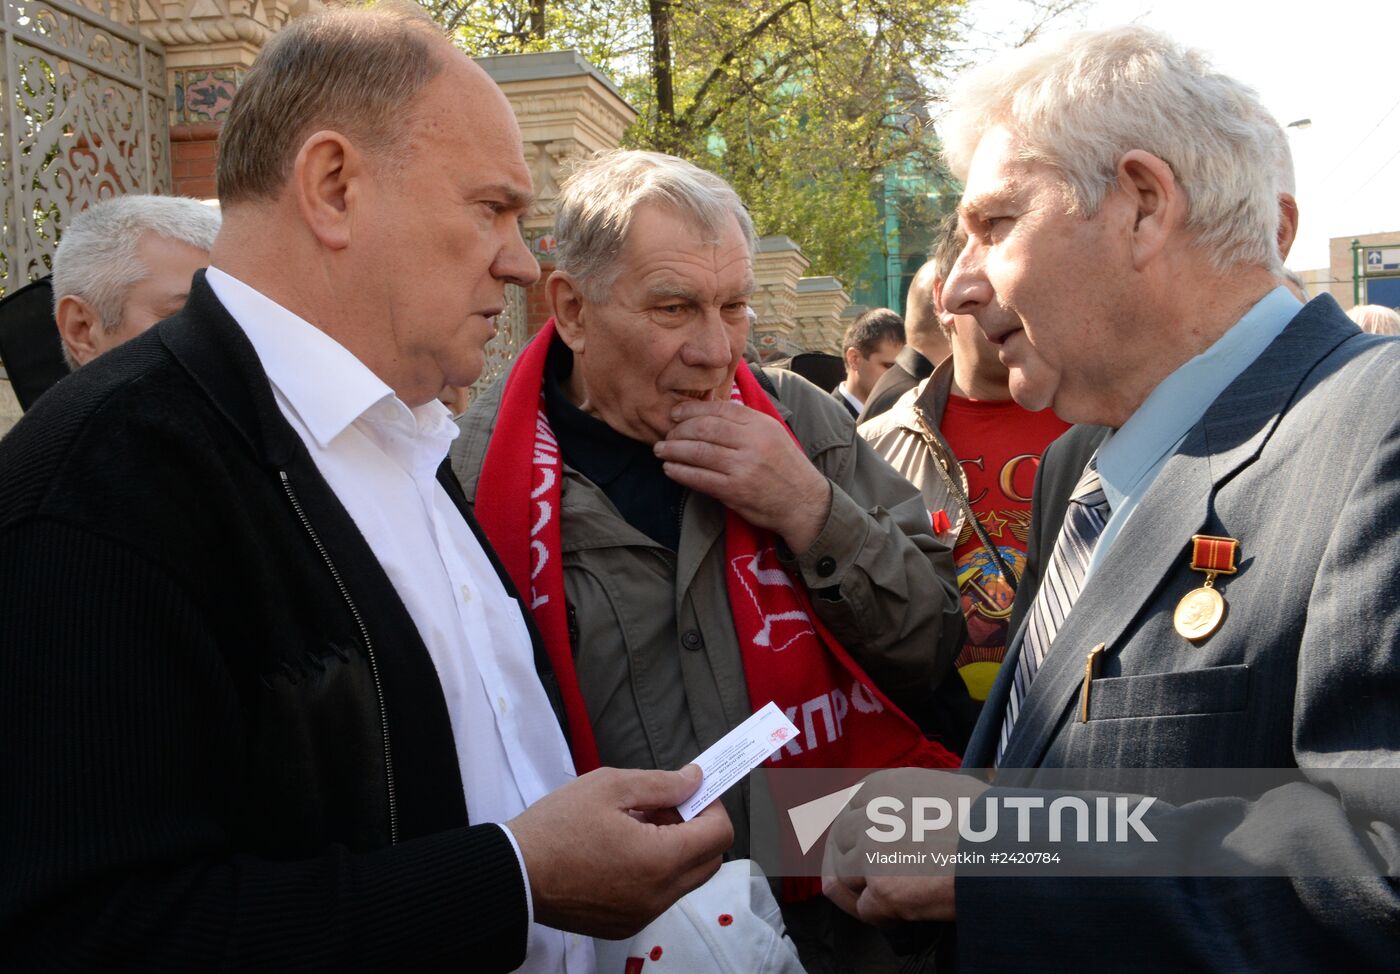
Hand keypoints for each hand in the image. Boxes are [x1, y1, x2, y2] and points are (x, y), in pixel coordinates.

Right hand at [508, 765, 731, 938]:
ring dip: (676, 849)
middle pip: (709, 861)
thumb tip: (694, 781)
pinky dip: (655, 871)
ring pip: (685, 880)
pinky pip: (659, 896)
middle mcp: (658, 895)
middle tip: (665, 806)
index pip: (719, 834)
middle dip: (698, 828)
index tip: (691, 791)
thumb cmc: (556, 827)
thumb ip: (661, 784)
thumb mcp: (610, 786)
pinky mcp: (625, 924)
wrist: (514, 874)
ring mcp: (642, 915)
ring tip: (637, 825)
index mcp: (659, 860)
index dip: (712, 806)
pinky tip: (622, 849)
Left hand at [654, 399, 831, 552]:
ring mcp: (743, 467)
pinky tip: (670, 469)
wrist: (804, 503)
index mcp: (761, 425)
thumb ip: (744, 423)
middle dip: (679, 430)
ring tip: (661, 450)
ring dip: (674, 450)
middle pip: (705, 428)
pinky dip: (681, 472)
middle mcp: (752, 442)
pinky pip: (700, 478)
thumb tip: (706, 412)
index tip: (675, 414)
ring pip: (699, 452)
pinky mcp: (735, 491)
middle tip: (666, 435)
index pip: (720, 409)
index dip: (692, 409)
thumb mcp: (772, 435)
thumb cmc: (785, 468)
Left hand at [822, 769, 987, 925]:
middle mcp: (871, 813)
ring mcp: (873, 851)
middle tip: (872, 882)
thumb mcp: (935, 789)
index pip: (846, 810)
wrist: (1006, 848)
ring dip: (864, 891)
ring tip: (892, 898)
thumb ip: (899, 801)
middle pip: (839, 843)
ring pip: (844, 877)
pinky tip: (905, 914)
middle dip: (850, 865)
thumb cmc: (984, 821)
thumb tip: (877, 822)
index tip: (858, 851)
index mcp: (881, 786)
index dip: (852, 835)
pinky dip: (883, 917)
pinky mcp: (882, 888)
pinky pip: (865, 909)